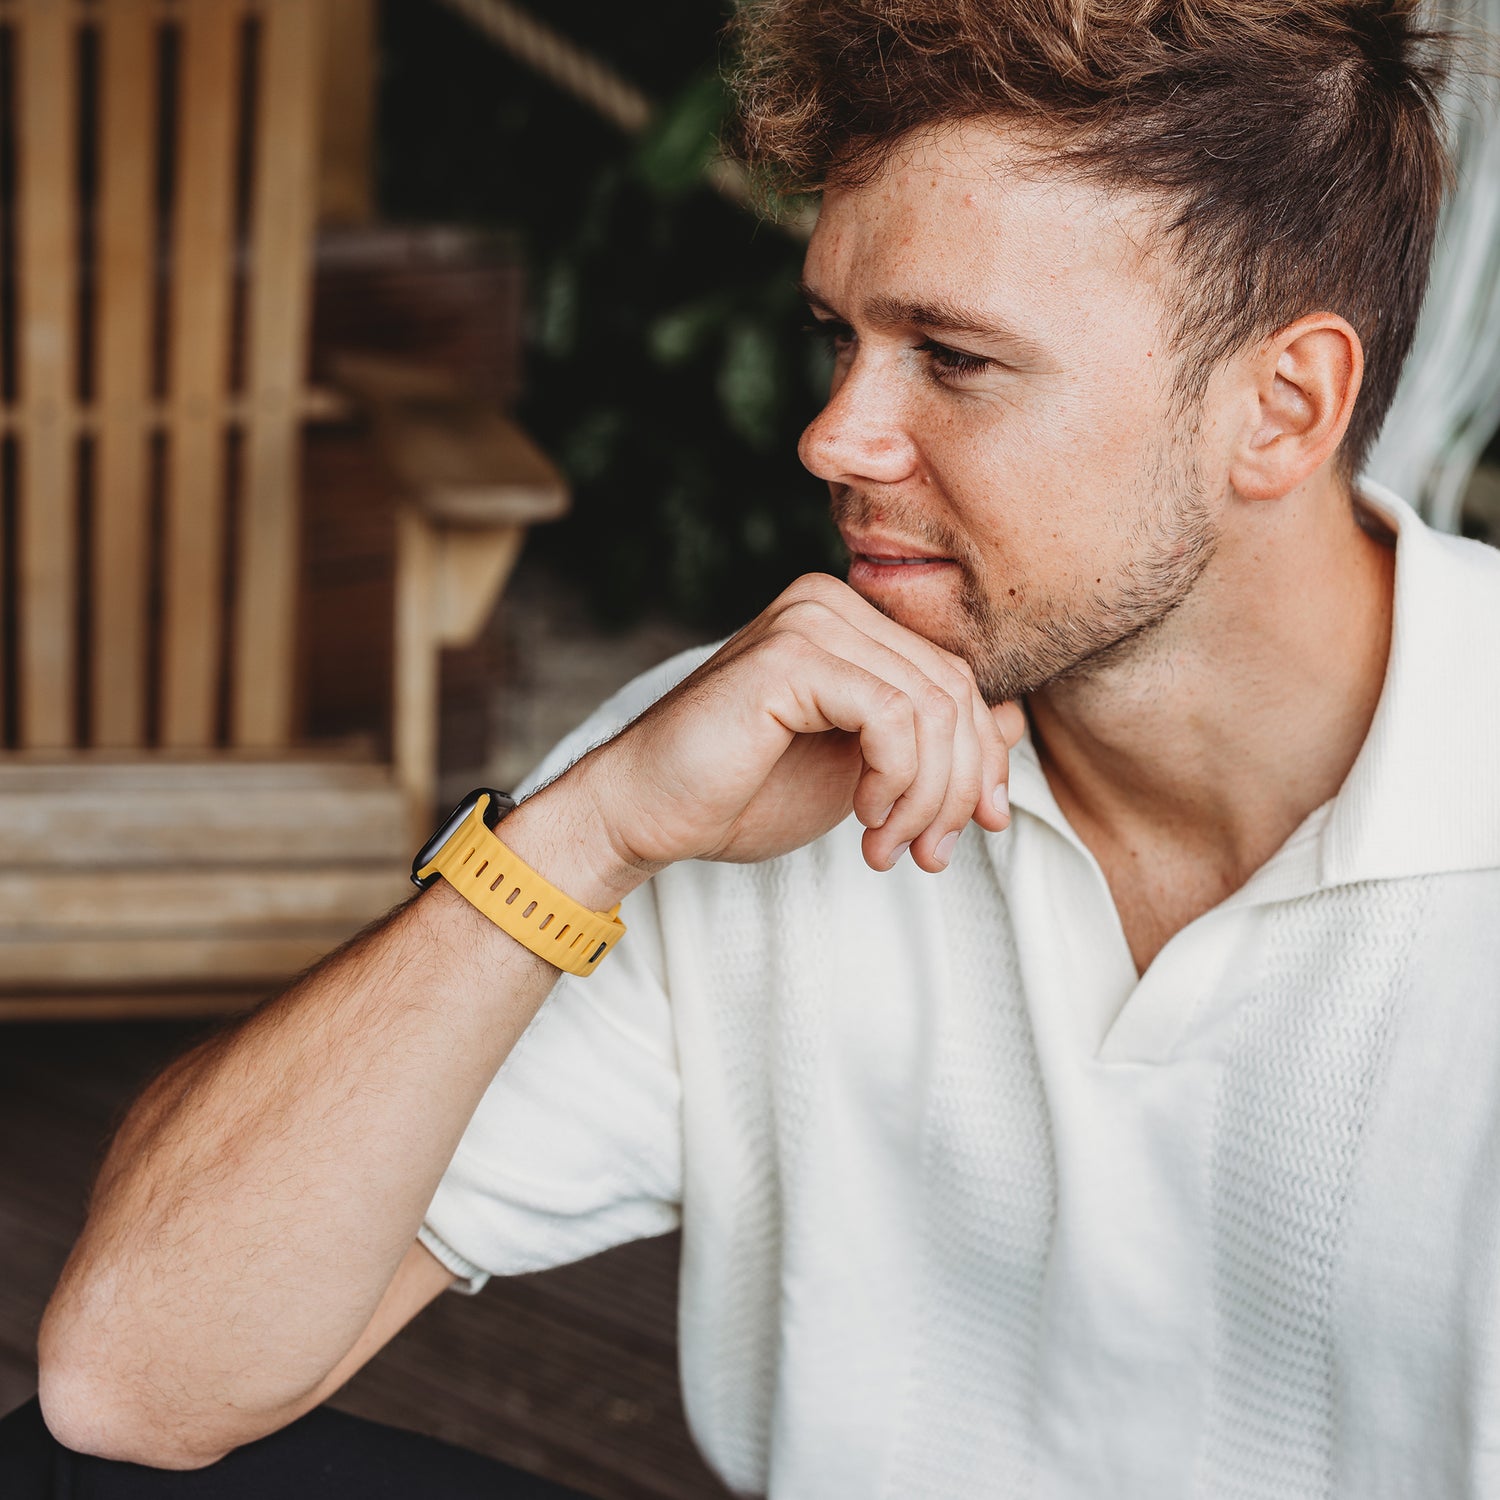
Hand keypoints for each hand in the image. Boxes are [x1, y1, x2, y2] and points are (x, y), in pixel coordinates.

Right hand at [577, 572, 1023, 878]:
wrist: (646, 813)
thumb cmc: (741, 791)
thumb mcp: (863, 771)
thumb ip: (928, 742)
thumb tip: (1015, 726)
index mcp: (849, 620)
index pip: (957, 678)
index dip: (982, 757)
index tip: (976, 826)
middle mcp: (830, 602)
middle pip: (955, 690)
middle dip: (957, 786)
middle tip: (928, 854)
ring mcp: (808, 618)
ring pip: (934, 706)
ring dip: (926, 796)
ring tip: (889, 847)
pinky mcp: (790, 654)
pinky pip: (892, 715)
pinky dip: (896, 779)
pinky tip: (864, 818)